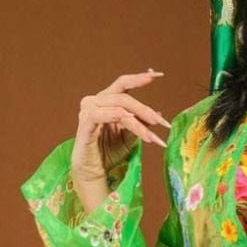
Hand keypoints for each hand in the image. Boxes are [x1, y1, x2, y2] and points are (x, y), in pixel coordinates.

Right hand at [70, 69, 171, 205]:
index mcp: (107, 101)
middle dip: (145, 110)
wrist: (94, 172)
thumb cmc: (109, 153)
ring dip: (138, 122)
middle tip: (161, 123)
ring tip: (152, 137)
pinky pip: (102, 114)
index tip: (158, 75)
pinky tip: (133, 124)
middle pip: (124, 97)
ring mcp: (88, 111)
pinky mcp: (84, 123)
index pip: (123, 83)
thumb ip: (141, 123)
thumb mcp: (131, 136)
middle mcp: (96, 101)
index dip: (139, 78)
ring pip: (118, 108)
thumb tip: (159, 113)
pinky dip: (119, 118)